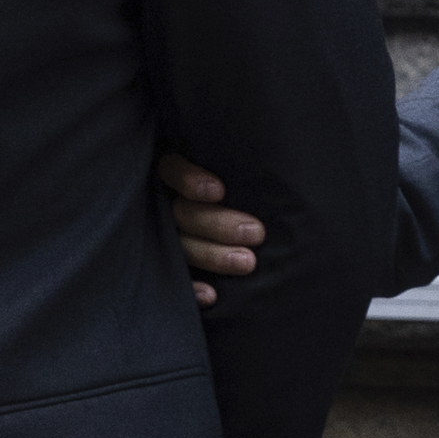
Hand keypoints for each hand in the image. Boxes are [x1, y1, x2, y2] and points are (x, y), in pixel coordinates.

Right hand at [155, 149, 264, 308]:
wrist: (238, 232)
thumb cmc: (247, 186)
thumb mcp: (237, 167)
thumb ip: (241, 160)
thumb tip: (277, 141)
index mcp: (173, 173)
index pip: (169, 169)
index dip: (188, 180)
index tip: (218, 191)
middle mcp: (163, 203)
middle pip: (182, 213)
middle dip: (218, 224)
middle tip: (256, 232)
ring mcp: (161, 236)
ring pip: (182, 246)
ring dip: (213, 255)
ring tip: (248, 262)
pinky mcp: (168, 265)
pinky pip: (176, 279)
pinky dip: (193, 287)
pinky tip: (212, 296)